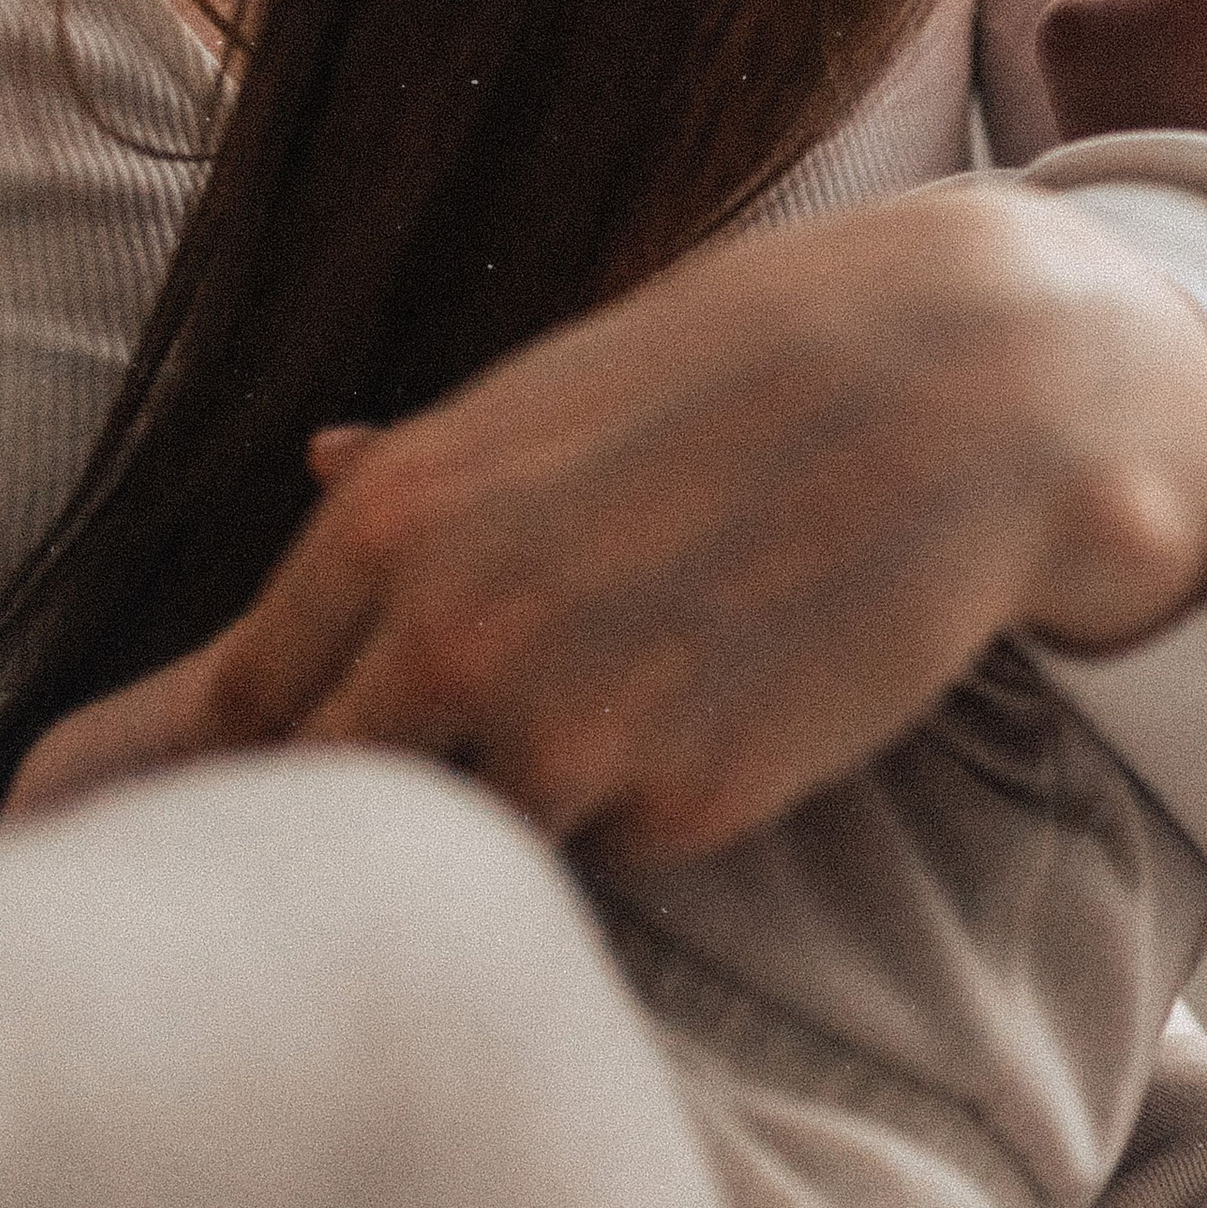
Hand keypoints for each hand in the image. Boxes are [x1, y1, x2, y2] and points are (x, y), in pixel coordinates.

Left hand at [5, 185, 1206, 861]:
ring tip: (617, 696)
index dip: (248, 750)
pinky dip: (641, 804)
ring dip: (511, 804)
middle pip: (320, 803)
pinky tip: (722, 698)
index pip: (236, 706)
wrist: (970, 384)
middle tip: (443, 762)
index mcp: (389, 523)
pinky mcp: (692, 807)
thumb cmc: (752, 359)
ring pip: (467, 845)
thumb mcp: (558, 390)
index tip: (263, 771)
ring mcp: (570, 735)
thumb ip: (422, 469)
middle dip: (355, 805)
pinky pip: (614, 847)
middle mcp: (451, 639)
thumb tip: (311, 457)